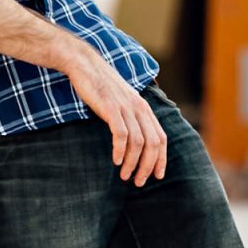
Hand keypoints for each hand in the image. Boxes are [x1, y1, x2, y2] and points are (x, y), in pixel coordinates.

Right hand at [61, 48, 168, 184]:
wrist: (85, 65)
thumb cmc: (101, 86)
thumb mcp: (122, 102)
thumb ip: (130, 118)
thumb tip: (134, 141)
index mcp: (144, 108)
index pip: (161, 138)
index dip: (161, 159)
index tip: (157, 176)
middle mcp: (140, 108)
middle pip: (153, 143)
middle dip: (148, 166)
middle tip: (139, 182)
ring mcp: (126, 108)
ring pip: (138, 142)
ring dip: (133, 163)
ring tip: (125, 176)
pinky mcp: (111, 108)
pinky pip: (121, 134)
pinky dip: (121, 150)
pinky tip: (116, 161)